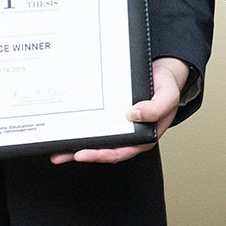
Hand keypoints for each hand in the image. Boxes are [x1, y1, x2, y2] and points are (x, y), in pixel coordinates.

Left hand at [52, 57, 188, 163]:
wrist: (163, 69)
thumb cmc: (167, 86)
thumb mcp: (167, 96)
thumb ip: (156, 108)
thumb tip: (135, 115)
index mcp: (145, 136)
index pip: (120, 151)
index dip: (101, 155)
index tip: (83, 153)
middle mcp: (130, 134)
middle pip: (104, 149)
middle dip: (81, 153)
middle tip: (61, 154)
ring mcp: (120, 125)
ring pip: (97, 138)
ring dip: (77, 144)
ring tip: (57, 149)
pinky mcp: (112, 114)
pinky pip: (96, 123)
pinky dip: (82, 127)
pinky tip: (68, 127)